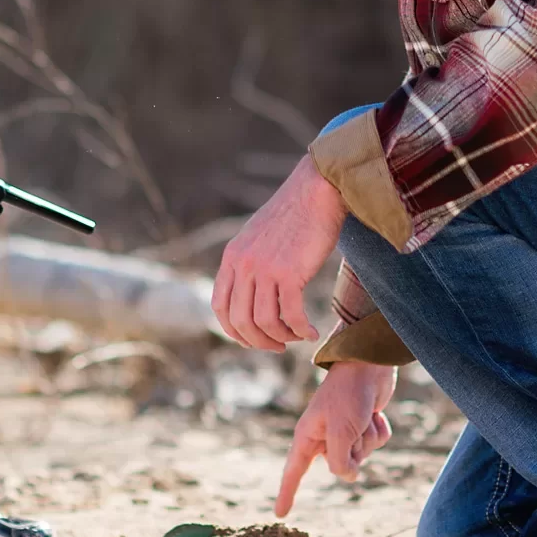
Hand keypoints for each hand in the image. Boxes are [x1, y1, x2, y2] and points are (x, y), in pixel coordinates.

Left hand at [211, 154, 346, 350]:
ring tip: (296, 337)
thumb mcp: (259, 238)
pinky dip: (300, 330)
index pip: (219, 306)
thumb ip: (250, 262)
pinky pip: (290, 315)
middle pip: (239, 320)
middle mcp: (243, 264)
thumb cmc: (294, 215)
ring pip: (263, 322)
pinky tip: (311, 332)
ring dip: (280, 338)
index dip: (232, 330)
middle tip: (277, 345)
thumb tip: (253, 294)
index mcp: (232, 257)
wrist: (316, 190)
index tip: (252, 339)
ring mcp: (264, 268)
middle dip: (257, 341)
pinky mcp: (289, 272)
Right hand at [276, 360, 396, 516]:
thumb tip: (350, 475)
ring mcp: (345, 431)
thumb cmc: (348, 395)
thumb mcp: (341, 432)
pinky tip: (376, 413)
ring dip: (368, 437)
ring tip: (364, 415)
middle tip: (355, 423)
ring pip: (362, 454)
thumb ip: (340, 462)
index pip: (294, 471)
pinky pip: (376, 442)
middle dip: (354, 449)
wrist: (368, 365)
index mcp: (309, 435)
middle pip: (341, 465)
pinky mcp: (363, 424)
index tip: (281, 514)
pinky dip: (379, 429)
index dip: (287, 493)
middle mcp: (324, 436)